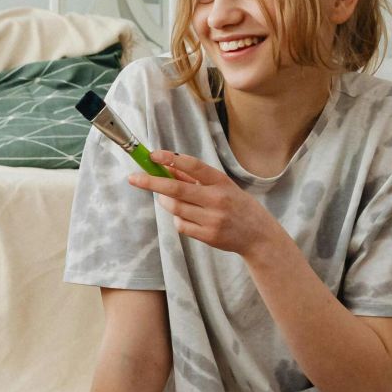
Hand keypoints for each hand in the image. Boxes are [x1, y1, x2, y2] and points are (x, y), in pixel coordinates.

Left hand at [131, 150, 279, 256]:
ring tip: (166, 199)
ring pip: (175, 208)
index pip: (193, 166)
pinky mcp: (208, 236)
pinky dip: (177, 219)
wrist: (258, 235)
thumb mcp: (222, 187)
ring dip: (165, 202)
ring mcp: (212, 218)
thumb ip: (196, 180)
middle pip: (176, 189)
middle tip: (133, 178)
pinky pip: (181, 225)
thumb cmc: (237, 206)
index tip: (153, 155)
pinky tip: (187, 217)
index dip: (171, 159)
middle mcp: (217, 199)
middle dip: (151, 182)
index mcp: (221, 181)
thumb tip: (166, 169)